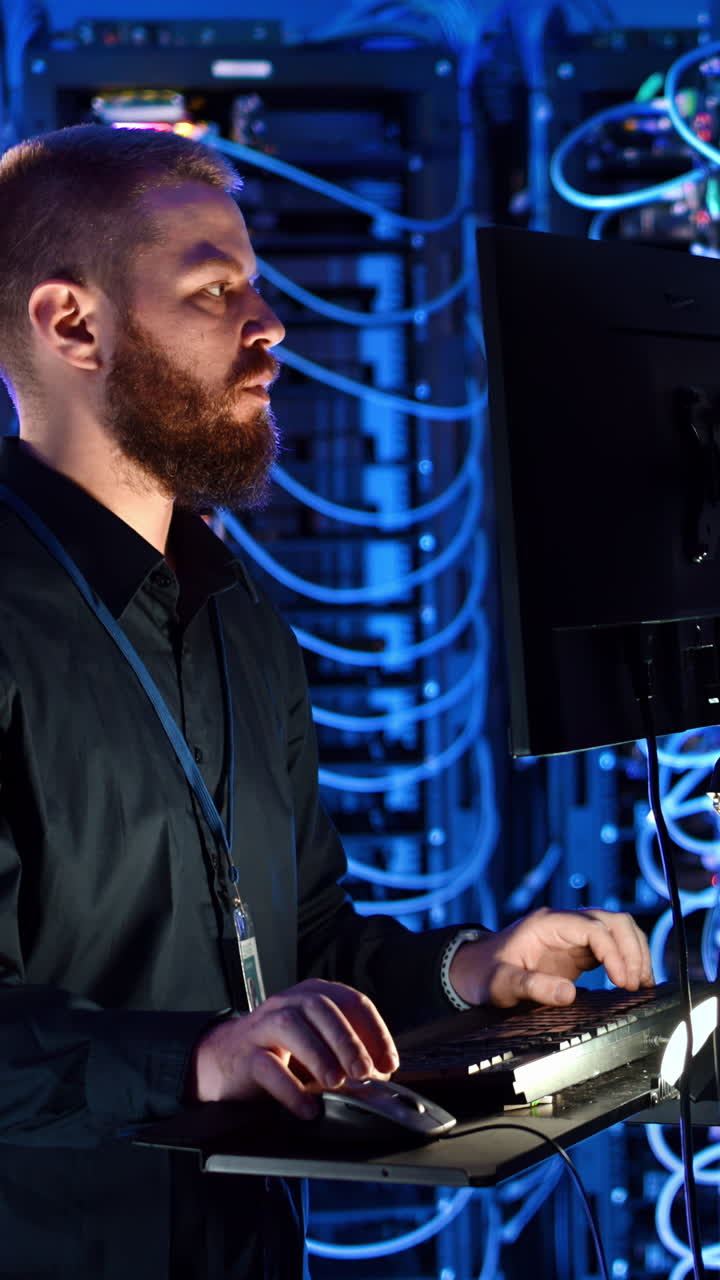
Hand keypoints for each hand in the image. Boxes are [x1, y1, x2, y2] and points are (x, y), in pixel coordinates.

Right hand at [188, 979, 398, 1116]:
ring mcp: (264, 1026)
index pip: (351, 1001)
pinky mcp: (245, 1055)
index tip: (388, 1061)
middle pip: (321, 1008)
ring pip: (292, 1026)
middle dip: (348, 1041)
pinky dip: (291, 1090)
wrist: (224, 1060)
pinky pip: (267, 1067)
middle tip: (364, 1073)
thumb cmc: (279, 1051)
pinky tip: (308, 1108)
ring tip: (336, 1083)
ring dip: (319, 1055)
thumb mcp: (316, 1043)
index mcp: (312, 995)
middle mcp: (288, 1003)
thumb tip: (380, 1073)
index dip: (374, 1031)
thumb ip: (345, 1052)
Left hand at [449, 907, 653, 1008]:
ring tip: (642, 983)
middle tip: (637, 983)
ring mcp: (572, 934)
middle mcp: (563, 923)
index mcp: (547, 923)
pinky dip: (627, 959)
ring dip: (634, 952)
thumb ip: (531, 987)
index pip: (592, 927)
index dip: (613, 951)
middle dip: (631, 949)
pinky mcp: (578, 950)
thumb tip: (568, 993)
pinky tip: (632, 981)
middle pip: (612, 921)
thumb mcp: (501, 984)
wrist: (476, 970)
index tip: (622, 980)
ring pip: (616, 929)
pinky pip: (611, 946)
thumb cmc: (486, 974)